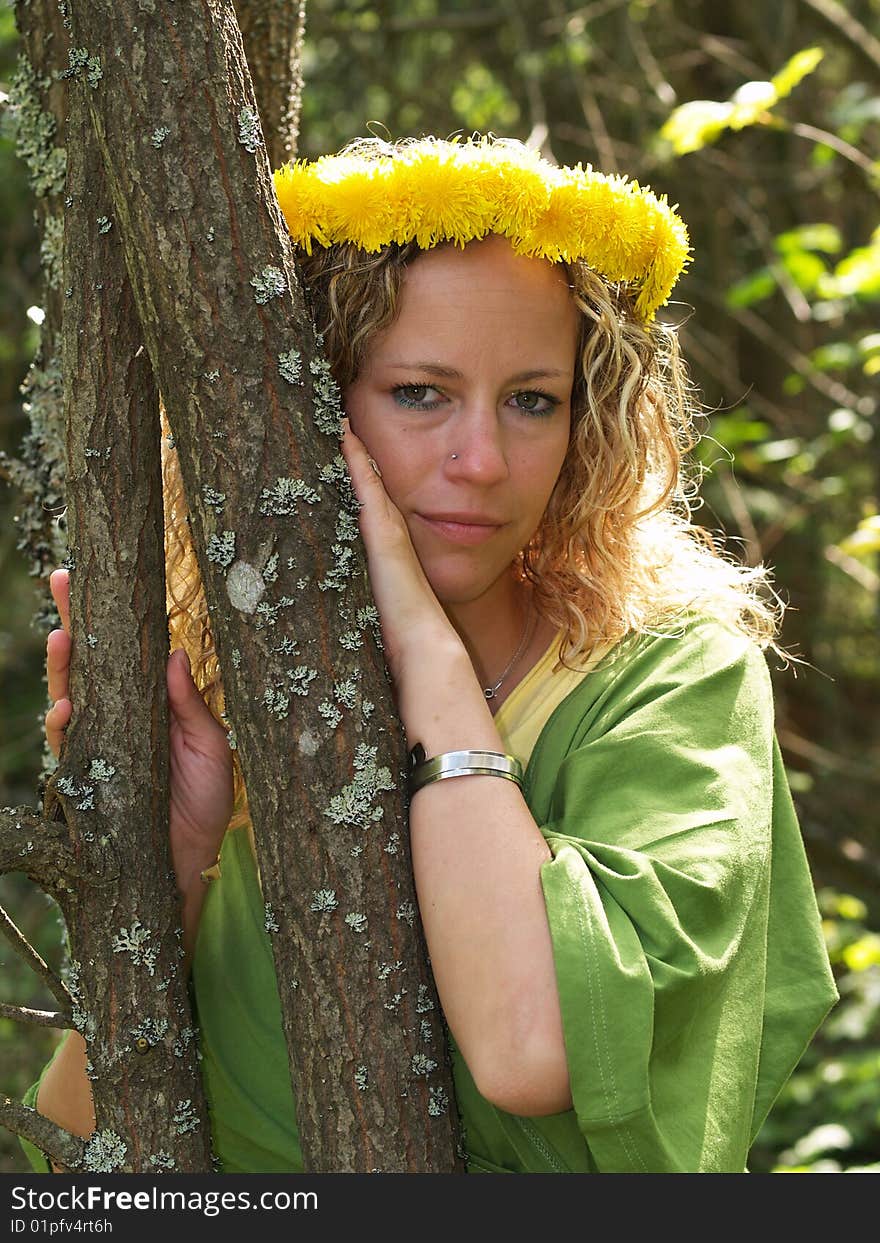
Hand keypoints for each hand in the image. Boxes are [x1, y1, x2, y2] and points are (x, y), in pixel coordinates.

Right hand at [45, 570, 233, 886]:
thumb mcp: (211, 748)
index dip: (110, 619)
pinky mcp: (85, 779)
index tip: (100, 578)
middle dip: (74, 624)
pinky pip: (66, 750)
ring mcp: (97, 747)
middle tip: (64, 581)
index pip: (125, 653)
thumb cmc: (206, 805)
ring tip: (62, 638)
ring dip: (63, 670)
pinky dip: (64, 728)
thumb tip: (176, 653)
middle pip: (88, 665)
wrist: (191, 865)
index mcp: (150, 705)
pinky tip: (64, 709)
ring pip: (69, 699)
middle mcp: (118, 719)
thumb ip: (191, 705)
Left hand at [339, 419, 461, 685]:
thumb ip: (376, 601)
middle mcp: (392, 538)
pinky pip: (369, 490)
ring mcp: (389, 535)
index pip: (374, 510)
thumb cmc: (404, 640)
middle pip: (375, 489)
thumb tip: (346, 612)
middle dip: (360, 459)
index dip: (364, 483)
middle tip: (342, 421)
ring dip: (358, 453)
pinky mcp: (385, 537)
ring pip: (371, 483)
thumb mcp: (386, 611)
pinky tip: (344, 436)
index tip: (350, 454)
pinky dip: (357, 464)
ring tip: (342, 420)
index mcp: (388, 556)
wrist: (425, 649)